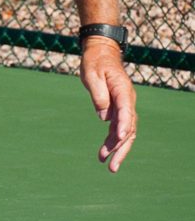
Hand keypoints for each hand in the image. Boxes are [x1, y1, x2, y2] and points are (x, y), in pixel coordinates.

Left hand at [80, 39, 136, 171]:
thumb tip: (104, 117)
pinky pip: (118, 128)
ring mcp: (124, 106)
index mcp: (122, 90)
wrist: (101, 53)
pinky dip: (112, 141)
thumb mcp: (92, 75)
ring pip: (125, 132)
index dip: (123, 126)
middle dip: (121, 148)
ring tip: (107, 165)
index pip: (126, 111)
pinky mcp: (118, 109)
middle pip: (129, 128)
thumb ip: (98, 95)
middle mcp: (127, 100)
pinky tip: (104, 154)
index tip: (118, 139)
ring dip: (117, 149)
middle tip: (112, 166)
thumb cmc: (95, 62)